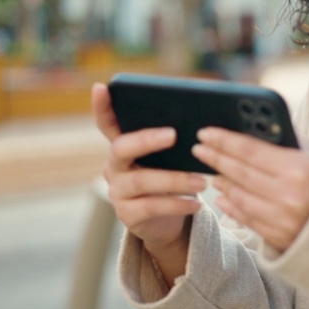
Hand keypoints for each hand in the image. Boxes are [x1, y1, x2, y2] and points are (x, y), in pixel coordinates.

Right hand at [93, 83, 205, 279]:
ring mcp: (118, 190)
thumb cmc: (172, 177)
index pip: (107, 122)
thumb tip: (207, 115)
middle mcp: (115, 165)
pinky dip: (177, 204)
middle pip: (121, 148)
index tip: (101, 87)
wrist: (169, 221)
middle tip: (173, 135)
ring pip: (141, 180)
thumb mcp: (173, 156)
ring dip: (175, 179)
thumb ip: (178, 136)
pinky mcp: (127, 214)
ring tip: (202, 181)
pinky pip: (151, 206)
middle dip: (147, 139)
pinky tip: (197, 204)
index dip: (101, 106)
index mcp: (124, 145)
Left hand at [192, 127, 308, 251]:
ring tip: (213, 171)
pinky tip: (222, 195)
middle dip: (216, 158)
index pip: (250, 151)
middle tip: (199, 149)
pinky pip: (247, 218)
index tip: (206, 133)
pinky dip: (231, 205)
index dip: (224, 141)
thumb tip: (252, 128)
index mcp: (299, 169)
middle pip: (240, 173)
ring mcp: (282, 220)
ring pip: (239, 197)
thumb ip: (287, 141)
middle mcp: (288, 196)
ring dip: (222, 183)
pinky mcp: (280, 237)